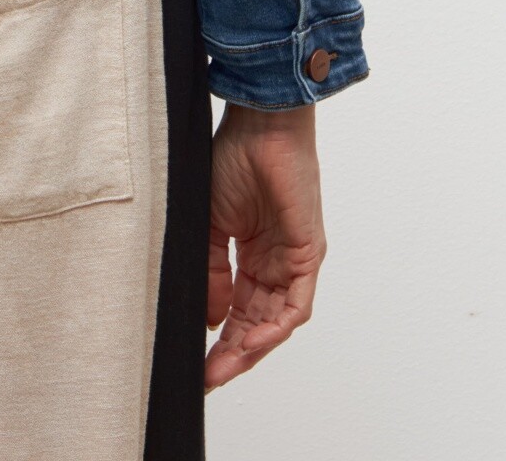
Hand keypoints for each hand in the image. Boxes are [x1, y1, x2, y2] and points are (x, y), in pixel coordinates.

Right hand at [205, 101, 325, 389]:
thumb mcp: (209, 223)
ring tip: (224, 367)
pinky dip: (275, 327)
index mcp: (252, 255)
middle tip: (209, 377)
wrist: (257, 127)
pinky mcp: (307, 254)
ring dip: (252, 348)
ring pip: (277, 321)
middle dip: (233, 354)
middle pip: (257, 323)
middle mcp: (275, 264)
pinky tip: (252, 341)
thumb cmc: (232, 159)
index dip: (219, 339)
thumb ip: (212, 270)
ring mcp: (293, 261)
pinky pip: (296, 304)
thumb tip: (211, 318)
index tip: (198, 362)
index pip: (238, 310)